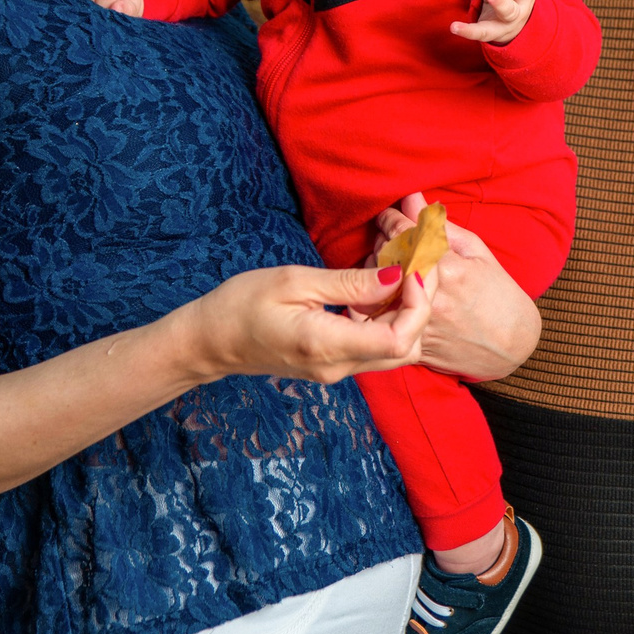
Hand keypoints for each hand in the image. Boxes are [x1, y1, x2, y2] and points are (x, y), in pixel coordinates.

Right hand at [55, 0, 143, 15]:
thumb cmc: (122, 2)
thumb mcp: (132, 7)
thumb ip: (129, 9)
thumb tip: (117, 8)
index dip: (103, 7)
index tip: (102, 18)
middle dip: (87, 6)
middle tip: (87, 18)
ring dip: (72, 1)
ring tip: (77, 13)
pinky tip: (64, 4)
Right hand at [175, 262, 429, 384]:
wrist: (211, 341)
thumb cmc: (242, 305)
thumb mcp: (294, 281)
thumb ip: (349, 283)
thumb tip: (396, 275)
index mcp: (328, 346)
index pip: (400, 338)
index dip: (418, 303)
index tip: (411, 267)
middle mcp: (339, 367)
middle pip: (407, 347)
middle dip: (422, 305)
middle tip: (414, 264)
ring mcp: (337, 370)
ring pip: (396, 349)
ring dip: (406, 311)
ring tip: (397, 270)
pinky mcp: (334, 364)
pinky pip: (375, 346)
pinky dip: (387, 317)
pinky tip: (376, 287)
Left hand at [370, 192, 540, 381]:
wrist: (512, 345)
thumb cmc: (499, 294)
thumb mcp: (477, 252)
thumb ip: (439, 226)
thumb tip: (411, 197)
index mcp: (448, 267)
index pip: (401, 232)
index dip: (389, 219)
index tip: (388, 216)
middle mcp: (430, 295)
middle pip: (385, 257)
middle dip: (381, 241)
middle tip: (387, 237)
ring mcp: (419, 321)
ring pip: (377, 286)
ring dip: (375, 270)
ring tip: (390, 262)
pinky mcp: (413, 343)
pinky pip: (379, 317)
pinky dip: (375, 299)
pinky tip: (386, 291)